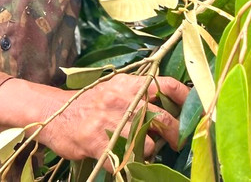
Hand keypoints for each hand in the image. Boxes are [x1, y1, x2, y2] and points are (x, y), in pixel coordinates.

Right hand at [39, 73, 189, 162]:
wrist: (53, 112)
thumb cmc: (89, 102)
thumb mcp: (114, 88)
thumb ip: (138, 92)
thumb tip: (168, 103)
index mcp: (128, 85)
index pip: (165, 84)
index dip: (185, 97)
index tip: (197, 109)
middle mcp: (122, 101)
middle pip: (163, 119)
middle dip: (176, 134)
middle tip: (177, 142)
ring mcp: (111, 123)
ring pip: (147, 144)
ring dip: (149, 152)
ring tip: (142, 151)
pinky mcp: (98, 144)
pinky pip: (125, 161)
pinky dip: (129, 166)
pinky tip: (125, 162)